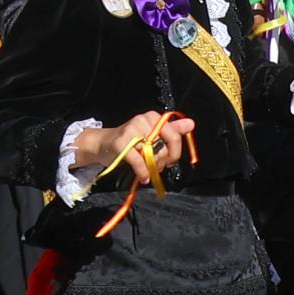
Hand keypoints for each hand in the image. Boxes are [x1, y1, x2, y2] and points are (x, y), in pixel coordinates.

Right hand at [69, 109, 193, 181]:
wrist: (103, 144)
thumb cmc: (130, 141)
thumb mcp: (152, 134)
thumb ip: (172, 130)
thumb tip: (191, 124)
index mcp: (153, 117)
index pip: (174, 135)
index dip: (175, 151)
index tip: (171, 160)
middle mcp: (143, 120)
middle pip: (164, 147)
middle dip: (163, 162)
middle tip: (157, 167)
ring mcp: (131, 130)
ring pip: (153, 155)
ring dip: (152, 168)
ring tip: (148, 170)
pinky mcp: (121, 143)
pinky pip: (139, 162)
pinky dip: (143, 172)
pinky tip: (143, 177)